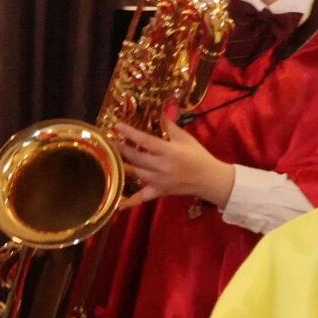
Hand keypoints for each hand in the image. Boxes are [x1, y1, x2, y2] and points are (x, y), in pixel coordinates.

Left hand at [115, 114, 234, 209]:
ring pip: (135, 173)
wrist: (209, 179)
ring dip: (121, 165)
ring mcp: (159, 181)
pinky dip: (129, 202)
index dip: (130, 133)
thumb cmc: (198, 156)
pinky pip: (142, 198)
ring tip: (108, 157)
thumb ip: (170, 126)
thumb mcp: (185, 138)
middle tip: (108, 141)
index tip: (117, 126)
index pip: (145, 141)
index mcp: (169, 151)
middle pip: (136, 157)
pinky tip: (117, 205)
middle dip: (121, 148)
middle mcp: (162, 166)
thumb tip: (158, 111)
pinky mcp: (159, 192)